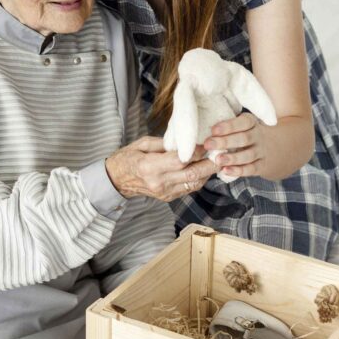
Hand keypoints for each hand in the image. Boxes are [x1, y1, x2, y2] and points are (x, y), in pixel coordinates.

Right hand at [105, 136, 220, 201]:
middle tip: (222, 153)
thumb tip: (185, 140)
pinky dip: (199, 178)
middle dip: (210, 164)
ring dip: (208, 172)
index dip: (196, 151)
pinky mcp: (168, 197)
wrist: (116, 181)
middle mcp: (159, 182)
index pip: (180, 160)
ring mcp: (164, 192)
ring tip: (217, 160)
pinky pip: (189, 188)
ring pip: (194, 183)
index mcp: (150, 167)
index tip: (207, 143)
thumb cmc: (128, 158)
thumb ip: (164, 143)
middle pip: (191, 174)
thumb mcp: (142, 143)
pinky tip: (204, 168)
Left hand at [204, 113, 269, 178]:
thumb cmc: (248, 134)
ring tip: (217, 160)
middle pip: (243, 138)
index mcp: (251, 123)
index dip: (228, 126)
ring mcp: (261, 151)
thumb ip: (227, 127)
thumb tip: (200, 129)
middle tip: (208, 144)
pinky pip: (251, 168)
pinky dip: (239, 171)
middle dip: (225, 142)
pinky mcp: (262, 165)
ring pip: (248, 155)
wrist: (278, 148)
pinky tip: (226, 171)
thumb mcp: (243, 125)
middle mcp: (258, 136)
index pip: (243, 122)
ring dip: (232, 158)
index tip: (213, 130)